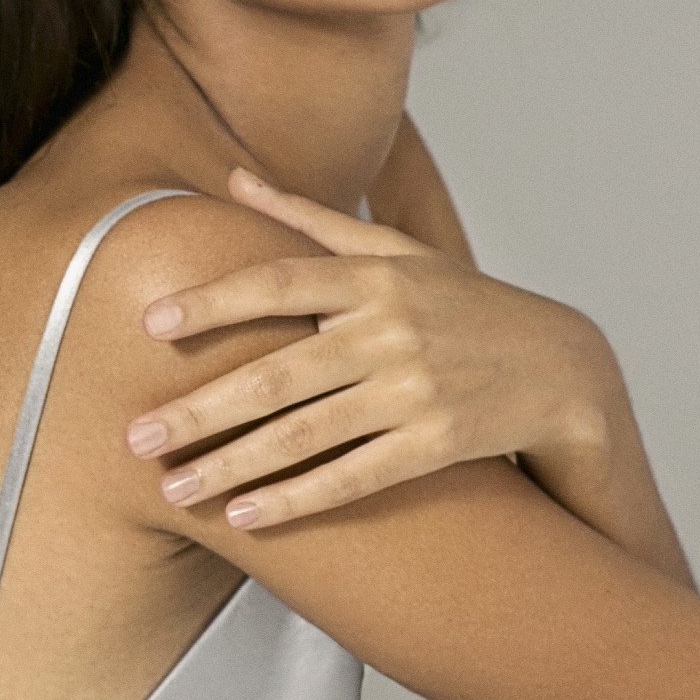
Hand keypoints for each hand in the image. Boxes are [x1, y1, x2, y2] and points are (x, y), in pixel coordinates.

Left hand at [125, 167, 621, 528]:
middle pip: (277, 373)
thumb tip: (235, 180)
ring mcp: (415, 390)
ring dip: (232, 467)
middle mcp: (391, 330)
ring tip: (173, 492)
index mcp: (376, 278)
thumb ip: (312, 222)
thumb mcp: (401, 253)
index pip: (279, 283)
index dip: (214, 302)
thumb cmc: (466, 307)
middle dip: (200, 410)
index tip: (151, 324)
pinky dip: (296, 500)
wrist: (563, 368)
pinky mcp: (438, 444)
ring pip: (305, 435)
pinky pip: (353, 479)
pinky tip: (244, 519)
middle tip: (136, 439)